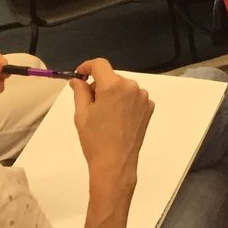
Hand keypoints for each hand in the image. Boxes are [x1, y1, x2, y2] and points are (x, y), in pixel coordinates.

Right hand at [71, 59, 151, 183]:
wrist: (116, 163)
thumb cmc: (95, 139)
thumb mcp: (82, 114)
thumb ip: (80, 92)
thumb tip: (78, 80)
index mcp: (113, 86)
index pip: (100, 64)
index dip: (87, 67)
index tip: (80, 75)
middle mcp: (132, 86)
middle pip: (112, 77)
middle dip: (100, 85)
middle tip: (90, 104)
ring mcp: (143, 97)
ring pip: (123, 87)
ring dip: (113, 94)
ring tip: (105, 116)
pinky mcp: (149, 107)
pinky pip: (134, 98)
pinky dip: (125, 103)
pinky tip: (118, 119)